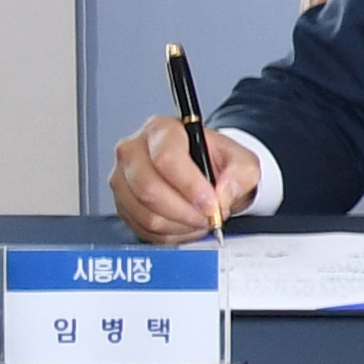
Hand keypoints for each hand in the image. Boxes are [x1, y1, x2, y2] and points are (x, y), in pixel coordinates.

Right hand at [105, 112, 258, 241]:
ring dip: (180, 225)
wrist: (203, 173)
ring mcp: (122, 179)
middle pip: (149, 189)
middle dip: (186, 211)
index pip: (166, 158)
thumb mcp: (241, 160)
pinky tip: (186, 224)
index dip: (190, 186)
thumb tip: (223, 193)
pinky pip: (142, 229)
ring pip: (146, 214)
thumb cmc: (216, 162)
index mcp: (162, 130)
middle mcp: (133, 151)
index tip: (211, 203)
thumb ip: (241, 172)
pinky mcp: (121, 205)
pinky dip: (170, 234)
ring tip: (201, 219)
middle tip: (209, 216)